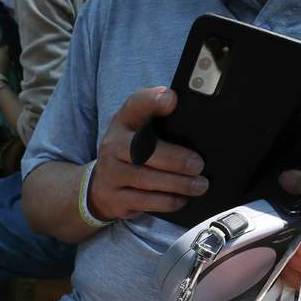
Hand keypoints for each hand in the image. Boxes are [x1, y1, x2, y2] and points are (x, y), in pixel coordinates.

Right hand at [86, 87, 208, 221]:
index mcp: (123, 121)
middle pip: (141, 150)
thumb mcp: (139, 130)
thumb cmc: (132, 152)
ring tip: (198, 185)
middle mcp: (111, 145)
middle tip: (198, 165)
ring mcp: (109, 173)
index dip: (152, 101)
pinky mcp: (113, 198)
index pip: (135, 105)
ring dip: (175, 183)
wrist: (101, 185)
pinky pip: (142, 201)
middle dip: (173, 159)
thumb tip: (199, 121)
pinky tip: (181, 199)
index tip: (171, 100)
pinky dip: (165, 201)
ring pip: (144, 178)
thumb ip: (161, 120)